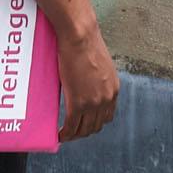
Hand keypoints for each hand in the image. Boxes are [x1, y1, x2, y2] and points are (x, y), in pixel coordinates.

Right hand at [56, 19, 120, 143]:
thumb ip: (97, 78)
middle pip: (96, 126)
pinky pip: (71, 126)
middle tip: (72, 131)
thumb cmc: (86, 43)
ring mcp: (93, 102)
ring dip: (74, 135)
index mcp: (113, 89)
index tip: (85, 123)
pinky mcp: (78, 103)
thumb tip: (86, 82)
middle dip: (84, 131)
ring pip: (84, 129)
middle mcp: (106, 99)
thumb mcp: (100, 65)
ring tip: (65, 134)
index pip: (107, 116)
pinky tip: (59, 134)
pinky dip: (65, 133)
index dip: (95, 122)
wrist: (80, 37)